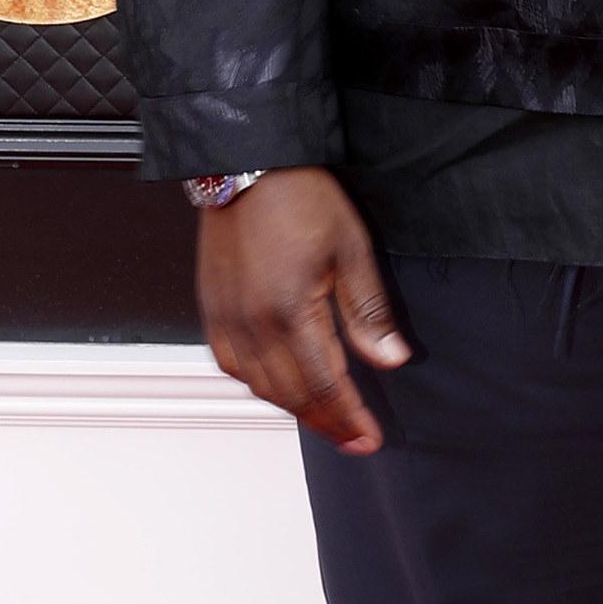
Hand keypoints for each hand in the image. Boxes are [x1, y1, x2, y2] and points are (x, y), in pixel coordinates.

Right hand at [195, 168, 408, 452]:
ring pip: (259, 387)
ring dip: (293, 410)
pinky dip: (257, 385)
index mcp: (290, 313)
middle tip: (352, 439)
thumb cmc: (298, 197)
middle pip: (291, 396)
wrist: (246, 163)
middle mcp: (251, 324)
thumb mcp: (351, 250)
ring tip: (323, 421)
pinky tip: (277, 387)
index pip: (326, 385)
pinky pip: (231, 365)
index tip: (369, 438)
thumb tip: (391, 358)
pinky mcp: (211, 309)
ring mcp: (226, 319)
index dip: (350, 418)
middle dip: (326, 424)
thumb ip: (369, 313)